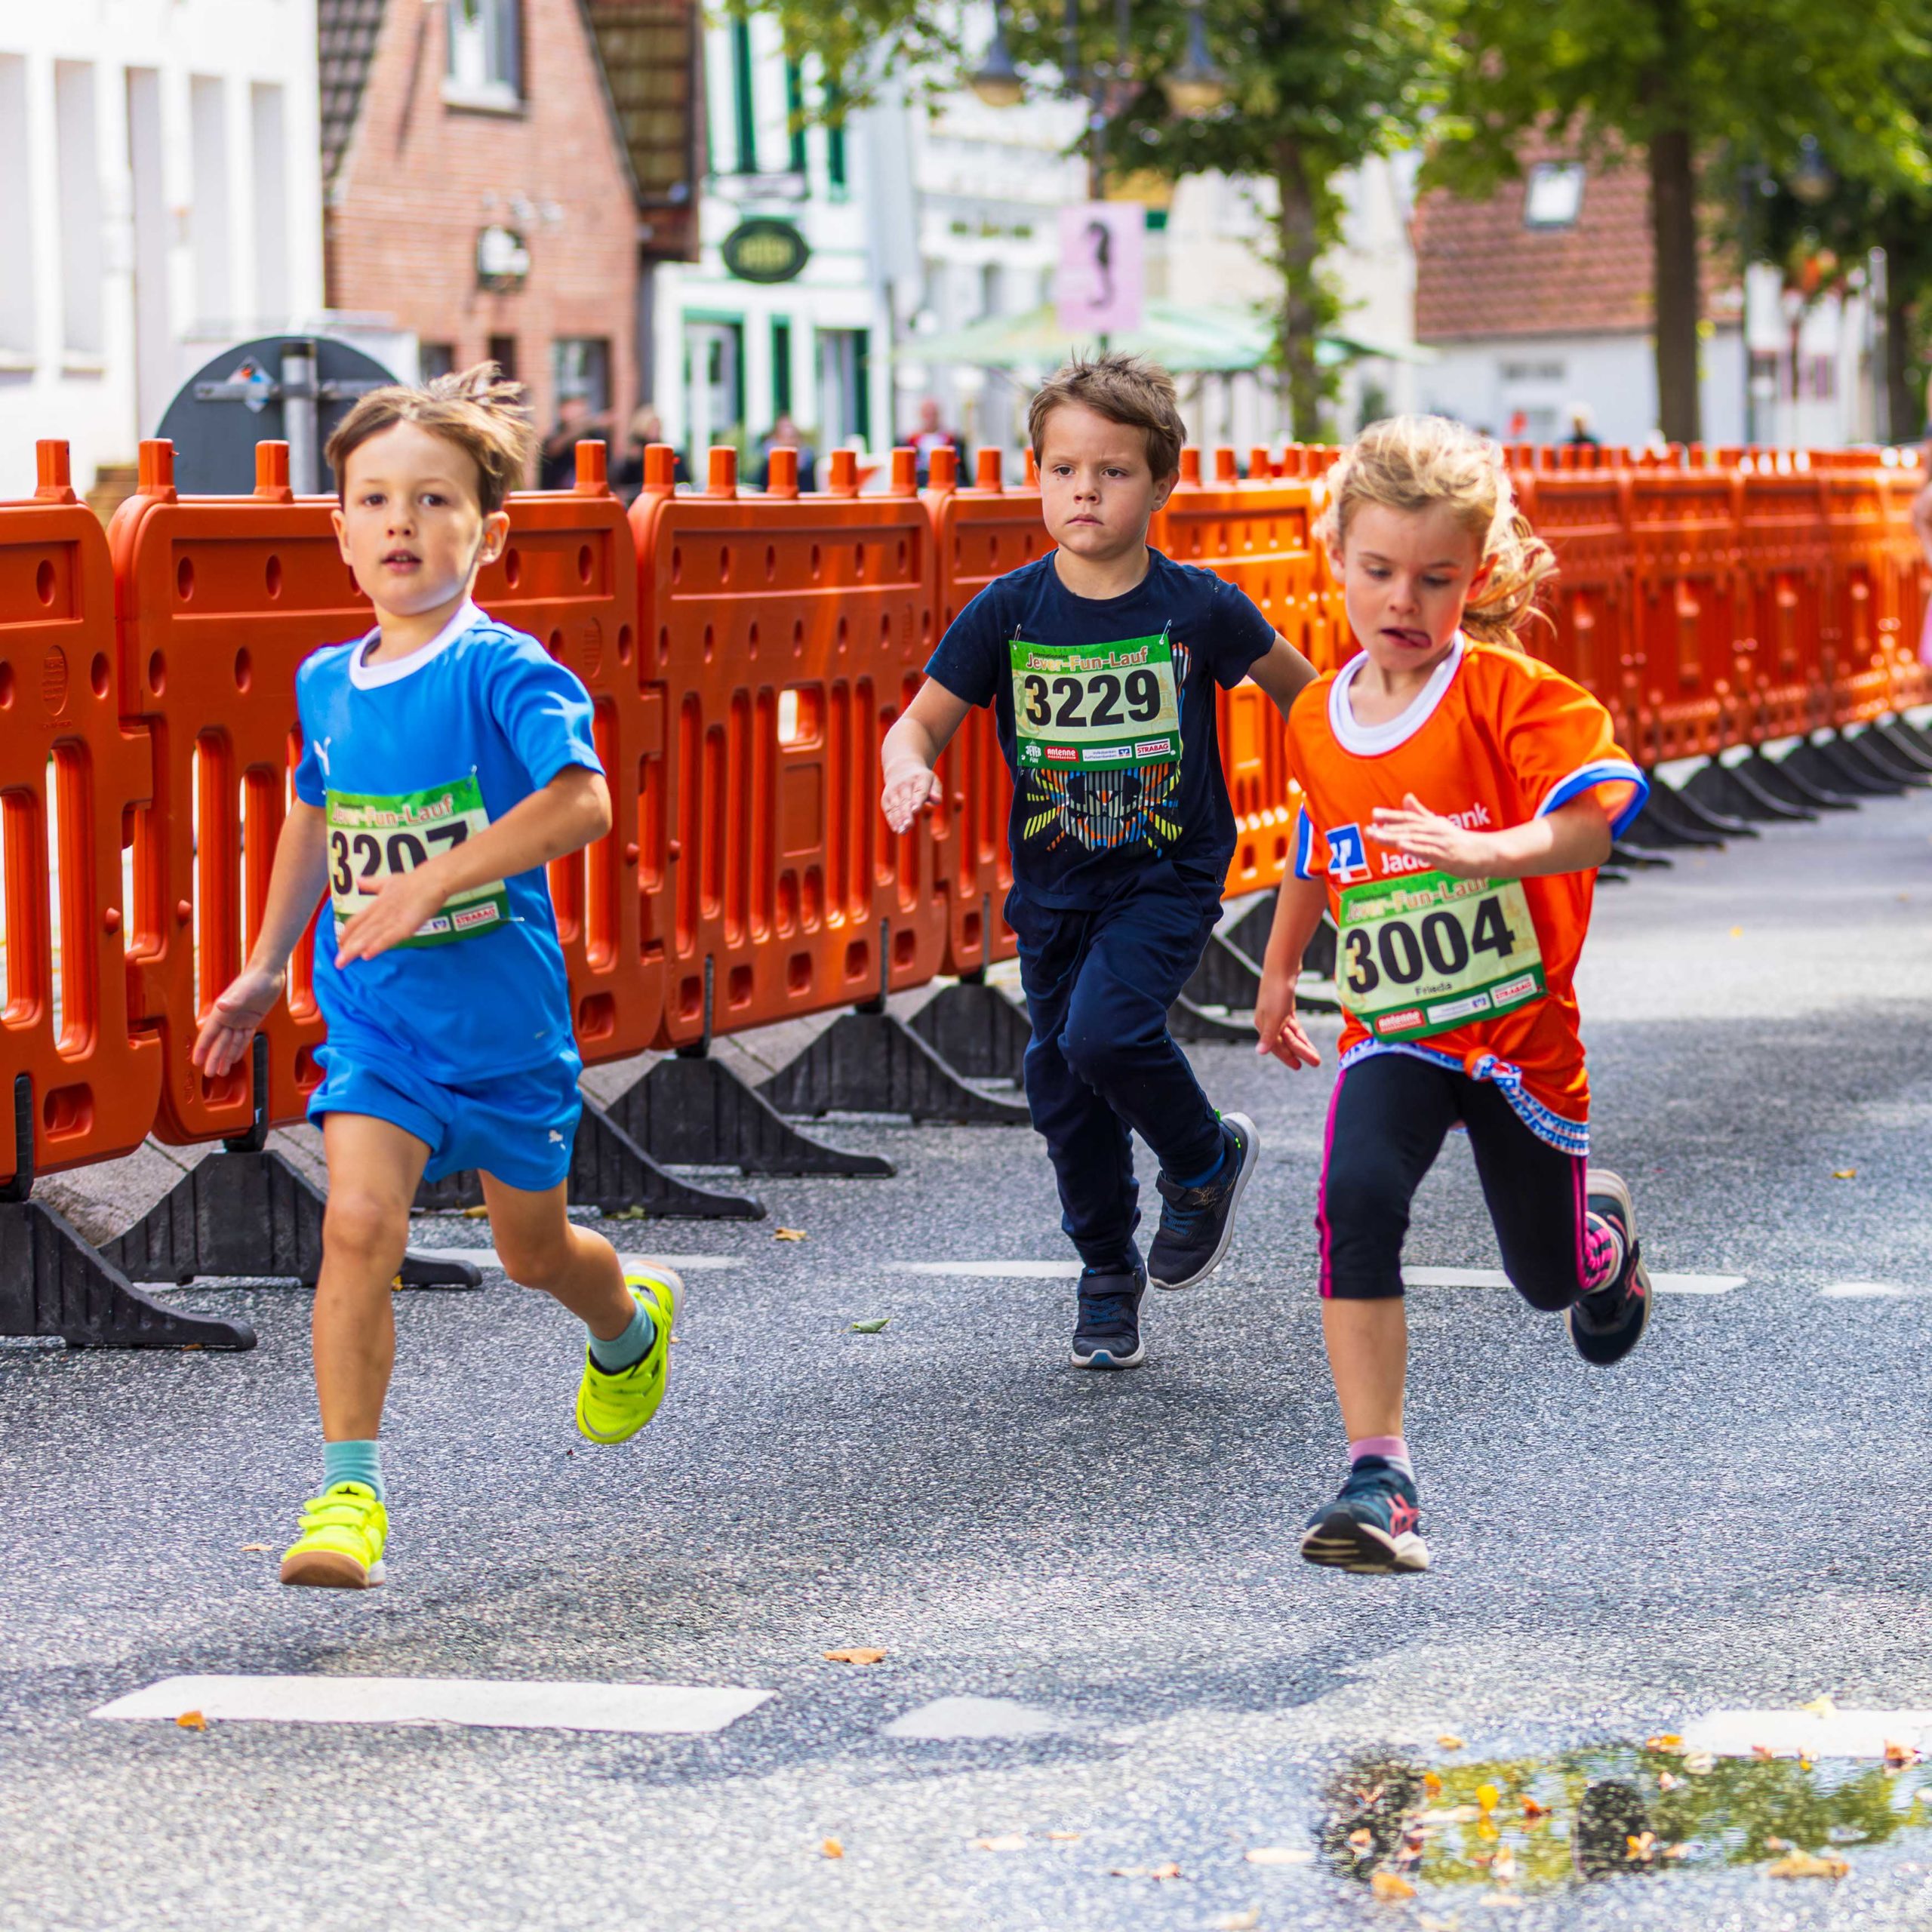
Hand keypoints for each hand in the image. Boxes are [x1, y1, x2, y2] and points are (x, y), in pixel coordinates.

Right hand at [191, 963, 285, 1079]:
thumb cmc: (255, 979)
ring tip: (221, 1072)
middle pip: (219, 1043)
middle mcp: (229, 1018)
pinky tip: (234, 1058)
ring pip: (231, 1043)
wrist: (269, 972)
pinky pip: (243, 1038)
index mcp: (222, 1013)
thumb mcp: (245, 991)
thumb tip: (221, 1006)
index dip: (202, 1049)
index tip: (196, 1062)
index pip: (209, 1035)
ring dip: (225, 1057)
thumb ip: (233, 1000)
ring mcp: (240, 1019)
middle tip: (209, 1074)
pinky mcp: (252, 1020)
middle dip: (214, 1058)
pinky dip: (238, 1049)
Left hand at [333, 865, 451, 964]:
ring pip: (370, 936)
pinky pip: (389, 937)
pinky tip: (367, 955)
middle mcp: (380, 913)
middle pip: (360, 932)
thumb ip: (372, 884)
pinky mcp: (405, 926)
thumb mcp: (388, 881)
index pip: (356, 921)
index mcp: (376, 904)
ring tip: (344, 961)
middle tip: (338, 963)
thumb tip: (358, 880)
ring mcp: (392, 920)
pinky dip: (377, 946)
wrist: (432, 881)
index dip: (346, 934)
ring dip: (356, 949)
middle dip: (347, 948)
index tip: (339, 945)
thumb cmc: (412, 881)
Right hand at [881, 762, 942, 833]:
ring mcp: (893, 791)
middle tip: (909, 825)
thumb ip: (936, 791)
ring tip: (903, 831)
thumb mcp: (932, 781)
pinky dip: (892, 820)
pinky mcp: (886, 798)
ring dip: (898, 819)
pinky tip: (897, 829)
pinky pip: (889, 810)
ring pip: (896, 807)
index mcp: (919, 779)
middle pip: (905, 801)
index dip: (917, 801)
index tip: (916, 810)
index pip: (919, 791)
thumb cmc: (922, 780)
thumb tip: (937, 800)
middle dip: (906, 813)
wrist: (902, 769)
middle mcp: (904, 784)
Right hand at [1254, 967, 1321, 1069]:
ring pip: (1291, 1034)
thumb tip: (1259, 1052)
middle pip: (1286, 1041)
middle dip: (1301, 1052)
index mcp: (1263, 1025)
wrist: (1282, 965)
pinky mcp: (1284, 1005)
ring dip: (1303, 1044)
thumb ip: (1269, 1035)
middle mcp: (1267, 1021)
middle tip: (1316, 1062)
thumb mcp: (1275, 1015)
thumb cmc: (1278, 990)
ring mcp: (1276, 1013)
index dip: (1288, 1057)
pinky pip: (1293, 1024)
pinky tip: (1305, 1038)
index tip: (1300, 1067)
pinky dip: (1299, 1032)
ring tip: (1315, 1054)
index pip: (1276, 1047)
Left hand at [1368, 792, 1492, 876]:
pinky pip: (1429, 852)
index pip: (1408, 819)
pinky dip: (1415, 849)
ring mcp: (1441, 843)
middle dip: (1386, 829)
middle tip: (1368, 829)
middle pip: (1408, 828)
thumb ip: (1421, 813)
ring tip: (1377, 836)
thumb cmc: (1461, 841)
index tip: (1373, 814)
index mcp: (1431, 825)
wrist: (1489, 853)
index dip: (1391, 816)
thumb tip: (1406, 796)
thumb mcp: (1439, 825)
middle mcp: (1434, 831)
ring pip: (1415, 839)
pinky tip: (1402, 847)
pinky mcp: (1448, 857)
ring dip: (1395, 837)